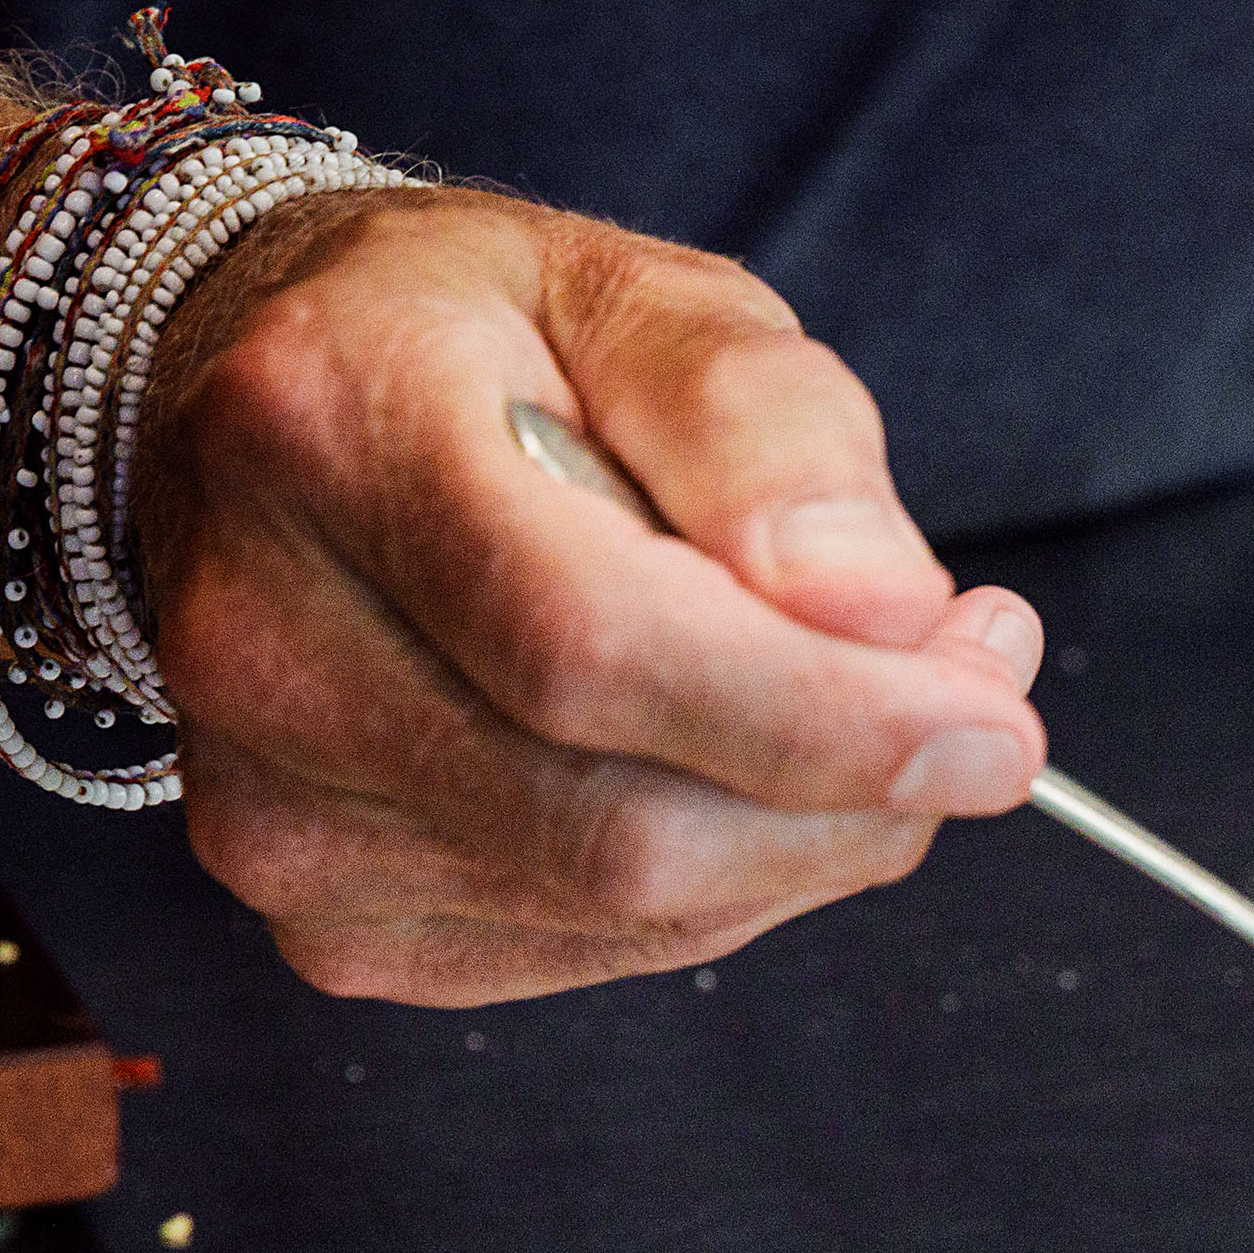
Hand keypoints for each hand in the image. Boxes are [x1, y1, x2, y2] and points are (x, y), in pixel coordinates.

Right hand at [133, 187, 1046, 1004]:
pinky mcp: (322, 918)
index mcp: (327, 431)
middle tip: (973, 700)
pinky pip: (598, 952)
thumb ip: (771, 431)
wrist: (277, 428)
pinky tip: (736, 772)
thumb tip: (880, 611)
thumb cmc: (493, 349)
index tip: (997, 724)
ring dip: (810, 837)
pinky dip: (727, 883)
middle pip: (623, 824)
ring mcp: (267, 807)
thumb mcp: (649, 299)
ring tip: (865, 707)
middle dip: (856, 793)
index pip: (595, 650)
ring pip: (633, 909)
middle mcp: (256, 641)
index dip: (827, 721)